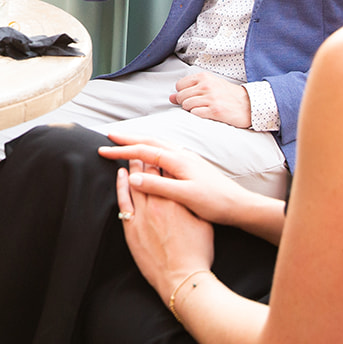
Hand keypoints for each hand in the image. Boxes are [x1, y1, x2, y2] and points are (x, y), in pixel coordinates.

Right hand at [102, 134, 266, 228]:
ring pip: (159, 144)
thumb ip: (159, 185)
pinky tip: (153, 155)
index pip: (144, 150)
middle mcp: (183, 155)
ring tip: (127, 142)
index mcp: (178, 160)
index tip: (103, 149)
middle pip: (150, 141)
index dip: (121, 150)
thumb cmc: (215, 202)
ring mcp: (188, 159)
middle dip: (129, 139)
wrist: (239, 206)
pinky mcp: (192, 165)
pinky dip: (153, 149)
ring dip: (141, 142)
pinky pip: (166, 151)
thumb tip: (134, 176)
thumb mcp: (185, 196)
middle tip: (110, 137)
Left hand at [114, 155, 214, 300]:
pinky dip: (121, 186)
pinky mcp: (132, 228)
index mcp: (175, 200)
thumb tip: (187, 189)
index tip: (157, 149)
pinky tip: (120, 175)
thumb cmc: (198, 252)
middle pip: (147, 173)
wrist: (182, 278)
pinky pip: (123, 201)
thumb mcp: (202, 222)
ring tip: (128, 154)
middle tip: (138, 145)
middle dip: (143, 157)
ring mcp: (142, 215)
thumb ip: (191, 203)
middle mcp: (157, 204)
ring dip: (131, 167)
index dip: (160, 158)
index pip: (165, 170)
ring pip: (134, 183)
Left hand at [171, 72, 251, 127]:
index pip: (179, 85)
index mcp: (204, 77)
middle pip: (181, 96)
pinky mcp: (214, 111)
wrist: (248, 104)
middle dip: (185, 103)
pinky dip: (198, 115)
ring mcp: (210, 98)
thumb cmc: (228, 95)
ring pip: (186, 106)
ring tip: (203, 109)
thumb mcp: (210, 85)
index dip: (182, 93)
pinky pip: (195, 114)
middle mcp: (206, 86)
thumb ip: (190, 89)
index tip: (191, 96)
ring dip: (192, 110)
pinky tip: (207, 113)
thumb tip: (170, 97)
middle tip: (197, 105)